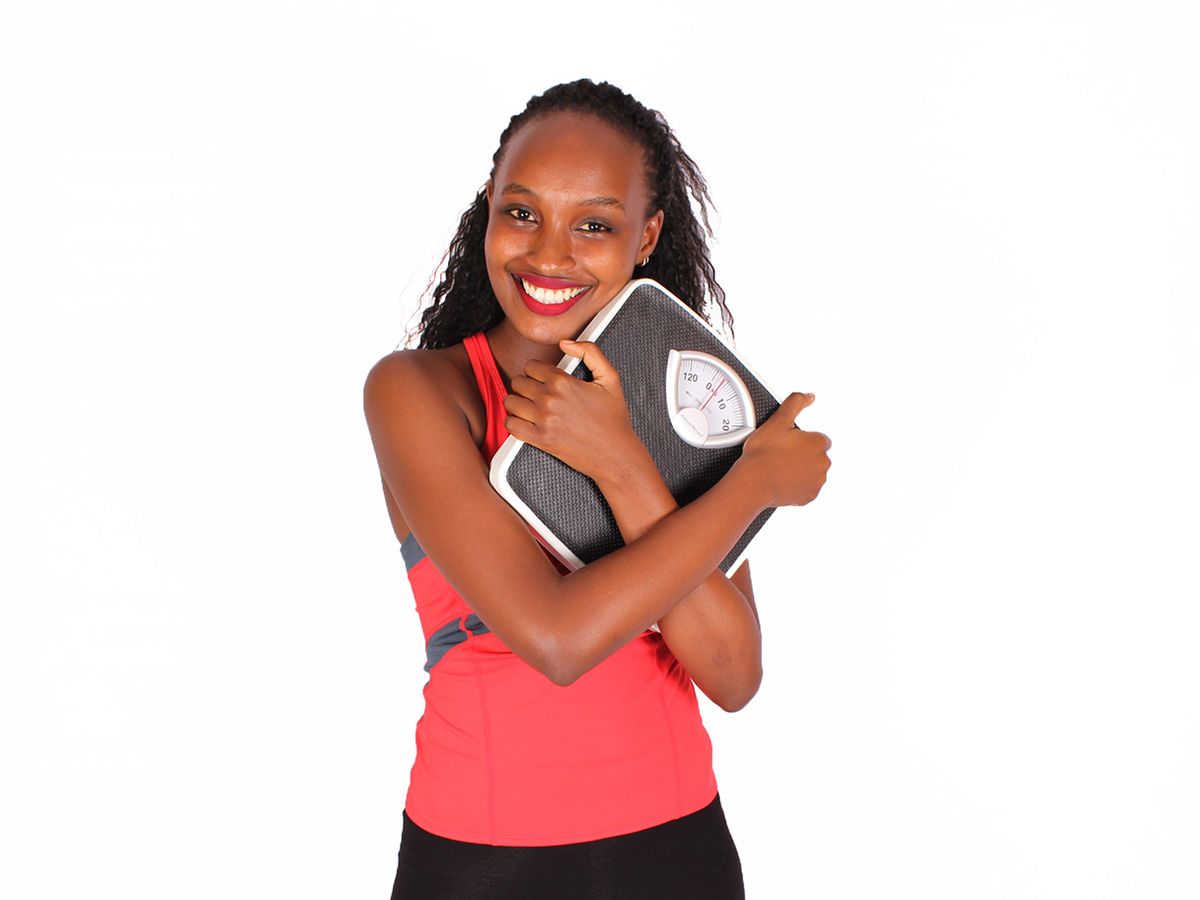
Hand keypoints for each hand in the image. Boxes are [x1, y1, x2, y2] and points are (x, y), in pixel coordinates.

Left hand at [503, 340, 643, 479]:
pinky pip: (510, 425)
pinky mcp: (539, 439)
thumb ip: (590, 352)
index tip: (545, 378)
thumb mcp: (610, 378)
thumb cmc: (613, 418)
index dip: (537, 371)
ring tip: (531, 406)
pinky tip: (526, 421)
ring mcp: (542, 420)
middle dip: (527, 385)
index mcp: (563, 382)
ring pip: (511, 401)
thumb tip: (566, 343)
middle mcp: (549, 399)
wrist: (614, 453)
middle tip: (539, 392)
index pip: (531, 366)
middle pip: (518, 382)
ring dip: (518, 402)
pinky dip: (514, 422)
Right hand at [736, 392, 831, 507]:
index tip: (788, 443)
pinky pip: (806, 489)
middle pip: (815, 455)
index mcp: (819, 442)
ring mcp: (816, 481)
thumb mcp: (778, 420)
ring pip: (812, 472)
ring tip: (780, 467)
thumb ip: (795, 402)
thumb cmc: (763, 454)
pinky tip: (782, 479)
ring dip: (801, 469)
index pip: (818, 438)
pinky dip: (797, 485)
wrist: (753, 482)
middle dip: (802, 455)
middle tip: (781, 454)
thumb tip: (808, 396)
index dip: (802, 440)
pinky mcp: (808, 496)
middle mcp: (822, 462)